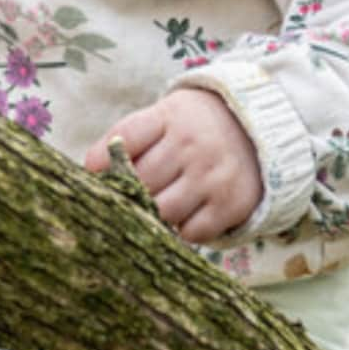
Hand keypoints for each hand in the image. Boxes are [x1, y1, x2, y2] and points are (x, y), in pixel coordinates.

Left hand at [86, 88, 262, 243]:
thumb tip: (91, 170)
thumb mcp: (164, 119)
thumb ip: (128, 139)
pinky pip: (191, 233)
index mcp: (170, 116)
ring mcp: (213, 175)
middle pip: (141, 182)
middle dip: (129, 195)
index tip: (93, 173)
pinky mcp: (230, 204)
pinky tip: (185, 215)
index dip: (103, 158)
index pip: (126, 136)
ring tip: (156, 208)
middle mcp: (193, 144)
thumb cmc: (192, 130)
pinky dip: (182, 231)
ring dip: (154, 216)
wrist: (257, 131)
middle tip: (126, 199)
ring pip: (163, 212)